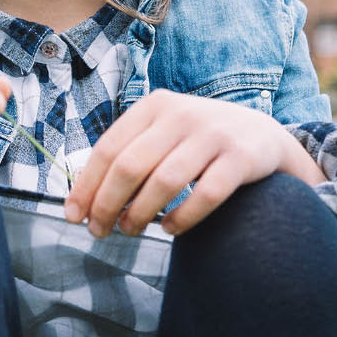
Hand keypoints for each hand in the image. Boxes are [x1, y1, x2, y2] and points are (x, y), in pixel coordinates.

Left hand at [63, 88, 300, 236]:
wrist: (263, 135)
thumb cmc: (199, 142)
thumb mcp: (164, 132)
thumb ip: (130, 155)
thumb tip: (85, 201)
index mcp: (155, 106)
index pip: (109, 148)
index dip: (87, 185)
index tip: (73, 216)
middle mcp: (182, 114)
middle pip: (130, 166)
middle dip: (107, 204)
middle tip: (99, 231)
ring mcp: (213, 134)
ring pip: (164, 181)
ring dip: (140, 214)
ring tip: (131, 231)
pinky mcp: (240, 157)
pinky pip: (205, 195)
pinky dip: (183, 218)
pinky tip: (171, 229)